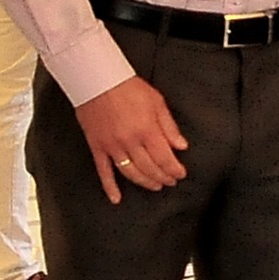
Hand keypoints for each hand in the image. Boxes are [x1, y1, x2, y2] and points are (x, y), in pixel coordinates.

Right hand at [72, 76, 188, 202]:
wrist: (97, 81)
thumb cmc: (128, 88)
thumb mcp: (157, 103)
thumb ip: (169, 127)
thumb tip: (181, 146)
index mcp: (147, 130)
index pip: (165, 158)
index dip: (175, 169)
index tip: (181, 174)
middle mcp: (129, 142)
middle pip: (149, 168)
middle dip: (163, 177)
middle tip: (171, 182)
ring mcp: (112, 146)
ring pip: (130, 173)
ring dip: (144, 182)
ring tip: (155, 186)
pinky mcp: (97, 146)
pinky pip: (103, 171)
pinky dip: (109, 186)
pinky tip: (116, 198)